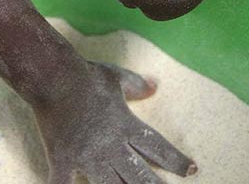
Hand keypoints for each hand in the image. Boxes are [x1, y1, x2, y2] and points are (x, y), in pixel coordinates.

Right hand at [34, 60, 195, 182]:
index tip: (193, 170)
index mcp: (125, 124)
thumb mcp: (116, 77)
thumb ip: (137, 85)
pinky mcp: (64, 160)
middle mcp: (111, 145)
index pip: (157, 146)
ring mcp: (87, 156)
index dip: (176, 160)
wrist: (55, 76)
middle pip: (139, 175)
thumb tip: (156, 85)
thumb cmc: (87, 75)